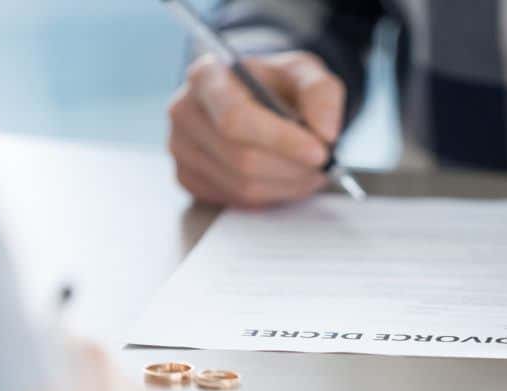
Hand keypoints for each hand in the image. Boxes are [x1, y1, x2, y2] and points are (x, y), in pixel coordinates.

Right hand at [169, 51, 344, 206]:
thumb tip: (325, 132)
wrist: (257, 100)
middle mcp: (184, 111)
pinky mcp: (188, 178)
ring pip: (242, 186)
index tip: (318, 151)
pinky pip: (235, 200)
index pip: (236, 118)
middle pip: (241, 158)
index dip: (280, 140)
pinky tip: (284, 177)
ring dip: (286, 185)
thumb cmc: (275, 85)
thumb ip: (322, 93)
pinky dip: (270, 195)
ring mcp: (181, 148)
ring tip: (310, 170)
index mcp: (206, 76)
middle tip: (324, 164)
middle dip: (291, 167)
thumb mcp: (305, 73)